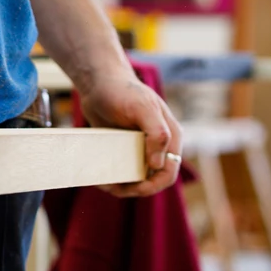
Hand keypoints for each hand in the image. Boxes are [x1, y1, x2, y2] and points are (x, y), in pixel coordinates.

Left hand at [79, 67, 182, 197]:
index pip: (169, 172)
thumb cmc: (123, 90)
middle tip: (112, 187)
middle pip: (153, 179)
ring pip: (137, 178)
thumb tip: (158, 164)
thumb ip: (157, 134)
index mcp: (170, 137)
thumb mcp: (142, 108)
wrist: (99, 82)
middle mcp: (159, 145)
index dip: (153, 185)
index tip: (133, 187)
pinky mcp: (125, 149)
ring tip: (104, 184)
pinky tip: (101, 177)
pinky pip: (123, 170)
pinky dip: (113, 178)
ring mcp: (142, 148)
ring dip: (122, 186)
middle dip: (134, 188)